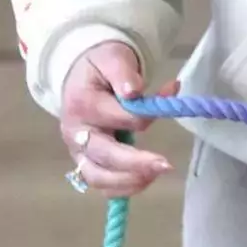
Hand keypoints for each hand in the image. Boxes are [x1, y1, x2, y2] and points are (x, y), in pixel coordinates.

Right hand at [60, 40, 180, 197]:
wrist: (80, 76)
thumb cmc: (100, 67)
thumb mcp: (112, 58)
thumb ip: (124, 73)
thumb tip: (133, 92)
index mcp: (82, 104)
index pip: (119, 117)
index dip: (147, 113)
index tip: (171, 93)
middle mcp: (75, 133)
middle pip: (104, 155)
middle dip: (136, 163)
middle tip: (166, 164)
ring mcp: (77, 151)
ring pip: (98, 178)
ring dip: (129, 181)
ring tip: (157, 173)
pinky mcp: (84, 163)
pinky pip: (101, 184)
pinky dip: (122, 188)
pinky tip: (145, 180)